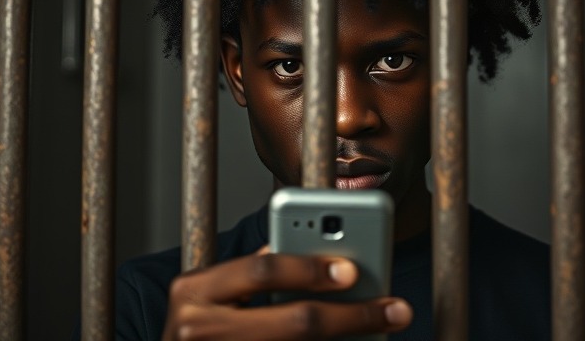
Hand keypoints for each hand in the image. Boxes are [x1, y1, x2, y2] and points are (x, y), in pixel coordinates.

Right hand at [162, 250, 412, 339]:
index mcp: (193, 290)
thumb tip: (315, 252)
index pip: (263, 272)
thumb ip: (249, 274)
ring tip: (383, 328)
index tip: (353, 269)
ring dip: (348, 339)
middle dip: (351, 314)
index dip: (311, 269)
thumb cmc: (196, 329)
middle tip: (391, 309)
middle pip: (294, 322)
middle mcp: (197, 329)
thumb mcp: (209, 294)